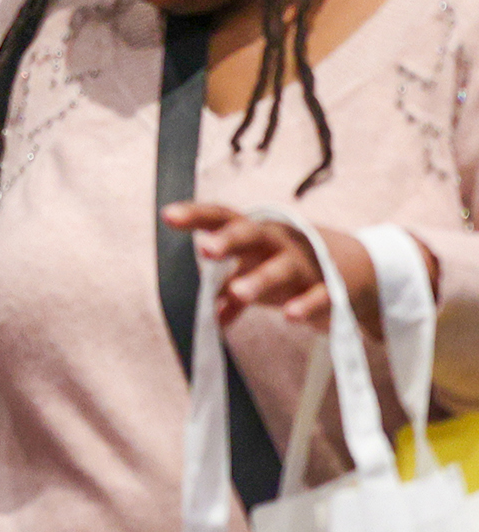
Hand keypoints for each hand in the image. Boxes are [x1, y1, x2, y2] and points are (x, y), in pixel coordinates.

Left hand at [162, 201, 406, 335]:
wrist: (364, 268)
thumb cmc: (294, 267)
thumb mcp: (259, 272)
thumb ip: (229, 292)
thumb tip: (209, 316)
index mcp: (258, 232)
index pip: (223, 217)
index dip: (196, 215)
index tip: (168, 216)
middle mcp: (281, 242)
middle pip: (253, 234)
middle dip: (229, 240)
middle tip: (205, 250)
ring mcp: (309, 264)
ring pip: (283, 268)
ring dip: (260, 280)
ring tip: (237, 292)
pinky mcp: (335, 289)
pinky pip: (320, 297)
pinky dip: (305, 305)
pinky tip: (290, 316)